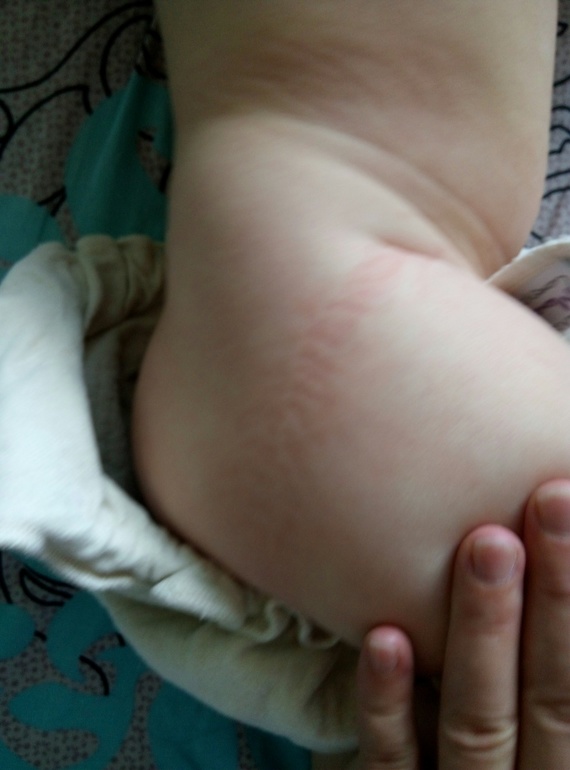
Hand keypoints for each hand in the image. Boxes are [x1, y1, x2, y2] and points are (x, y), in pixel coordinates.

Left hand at [353, 479, 569, 768]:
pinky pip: (392, 762)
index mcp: (567, 758)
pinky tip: (385, 638)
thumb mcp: (545, 736)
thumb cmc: (518, 765)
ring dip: (483, 630)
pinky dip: (389, 704)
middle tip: (550, 500)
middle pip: (553, 692)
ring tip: (485, 543)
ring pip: (478, 719)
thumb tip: (560, 605)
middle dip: (556, 595)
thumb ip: (553, 688)